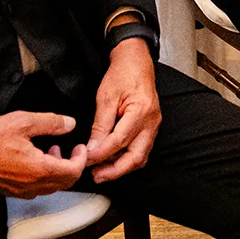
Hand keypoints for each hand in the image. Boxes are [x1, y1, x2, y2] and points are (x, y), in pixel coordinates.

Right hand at [0, 104, 87, 197]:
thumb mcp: (24, 122)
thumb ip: (51, 122)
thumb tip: (70, 123)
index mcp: (39, 170)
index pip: (73, 172)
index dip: (82, 159)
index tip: (81, 147)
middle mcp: (31, 186)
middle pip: (65, 183)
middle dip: (71, 165)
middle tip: (69, 148)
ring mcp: (20, 191)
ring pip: (51, 187)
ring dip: (57, 170)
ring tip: (50, 150)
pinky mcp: (10, 191)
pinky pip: (36, 189)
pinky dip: (43, 175)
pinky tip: (33, 158)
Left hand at [87, 37, 160, 182]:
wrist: (136, 62)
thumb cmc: (123, 74)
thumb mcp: (106, 97)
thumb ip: (100, 125)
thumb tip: (92, 148)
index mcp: (141, 112)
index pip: (120, 141)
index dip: (101, 154)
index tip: (86, 159)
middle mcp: (151, 122)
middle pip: (136, 156)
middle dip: (116, 170)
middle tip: (96, 176)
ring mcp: (153, 126)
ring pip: (140, 157)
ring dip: (120, 167)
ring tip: (101, 171)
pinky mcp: (149, 128)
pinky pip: (140, 150)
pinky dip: (126, 158)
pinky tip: (111, 160)